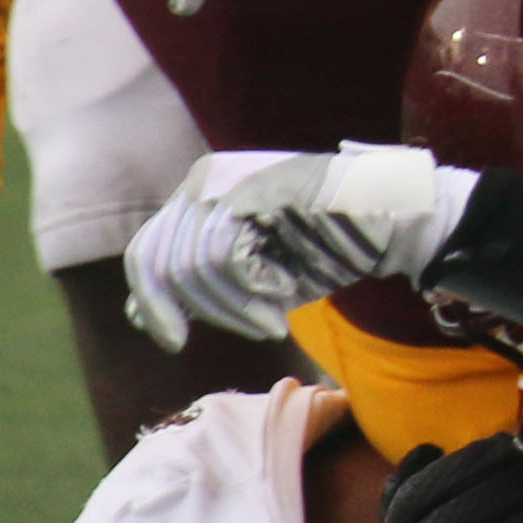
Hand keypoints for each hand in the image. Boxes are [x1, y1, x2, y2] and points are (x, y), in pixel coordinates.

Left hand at [126, 142, 461, 350]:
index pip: (145, 254)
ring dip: (235, 310)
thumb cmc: (320, 247)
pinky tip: (282, 299)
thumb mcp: (249, 277)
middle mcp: (204, 180)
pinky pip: (227, 258)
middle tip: (251, 330)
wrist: (388, 221)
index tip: (174, 343)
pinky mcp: (258, 191)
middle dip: (205, 312)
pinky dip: (253, 294)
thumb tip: (135, 315)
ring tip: (271, 321)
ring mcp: (230, 181)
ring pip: (196, 266)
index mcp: (196, 195)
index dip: (152, 305)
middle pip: (162, 264)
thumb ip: (197, 289)